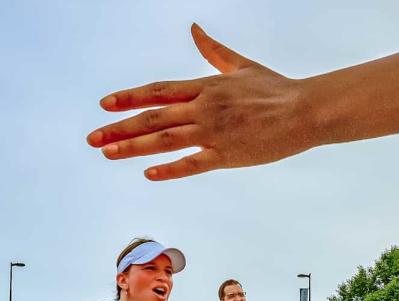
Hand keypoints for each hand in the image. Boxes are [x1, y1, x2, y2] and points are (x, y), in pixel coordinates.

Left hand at [87, 24, 314, 180]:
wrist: (305, 110)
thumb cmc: (276, 89)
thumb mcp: (241, 65)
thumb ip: (213, 50)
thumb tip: (194, 29)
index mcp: (205, 86)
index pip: (158, 91)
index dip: (129, 97)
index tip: (104, 105)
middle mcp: (204, 107)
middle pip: (153, 117)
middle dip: (119, 127)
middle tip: (92, 138)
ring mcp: (214, 132)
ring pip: (165, 139)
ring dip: (133, 147)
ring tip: (108, 153)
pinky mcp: (228, 155)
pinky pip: (193, 163)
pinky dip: (170, 169)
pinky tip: (149, 173)